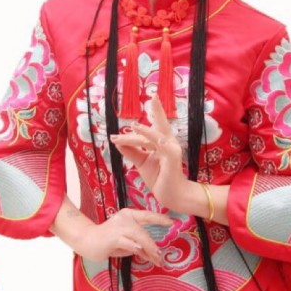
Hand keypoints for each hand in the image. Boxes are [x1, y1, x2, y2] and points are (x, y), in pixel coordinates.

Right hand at [77, 207, 172, 266]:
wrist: (86, 240)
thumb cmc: (107, 241)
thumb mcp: (125, 241)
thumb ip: (137, 244)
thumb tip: (149, 252)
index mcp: (129, 215)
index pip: (148, 215)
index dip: (161, 218)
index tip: (173, 222)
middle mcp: (125, 218)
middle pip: (144, 232)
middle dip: (154, 246)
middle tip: (160, 258)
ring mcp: (119, 227)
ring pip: (140, 237)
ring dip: (149, 250)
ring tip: (156, 259)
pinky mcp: (113, 237)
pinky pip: (129, 242)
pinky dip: (136, 247)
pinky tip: (141, 251)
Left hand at [110, 94, 188, 211]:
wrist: (171, 195)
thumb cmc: (159, 177)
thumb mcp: (142, 162)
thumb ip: (131, 151)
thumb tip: (117, 142)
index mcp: (161, 142)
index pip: (153, 127)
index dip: (149, 117)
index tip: (141, 108)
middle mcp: (168, 142)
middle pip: (162, 123)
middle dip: (158, 109)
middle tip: (154, 95)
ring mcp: (172, 149)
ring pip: (155, 136)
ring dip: (143, 132)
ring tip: (133, 126)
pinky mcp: (173, 157)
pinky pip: (164, 147)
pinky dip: (158, 141)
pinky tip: (155, 138)